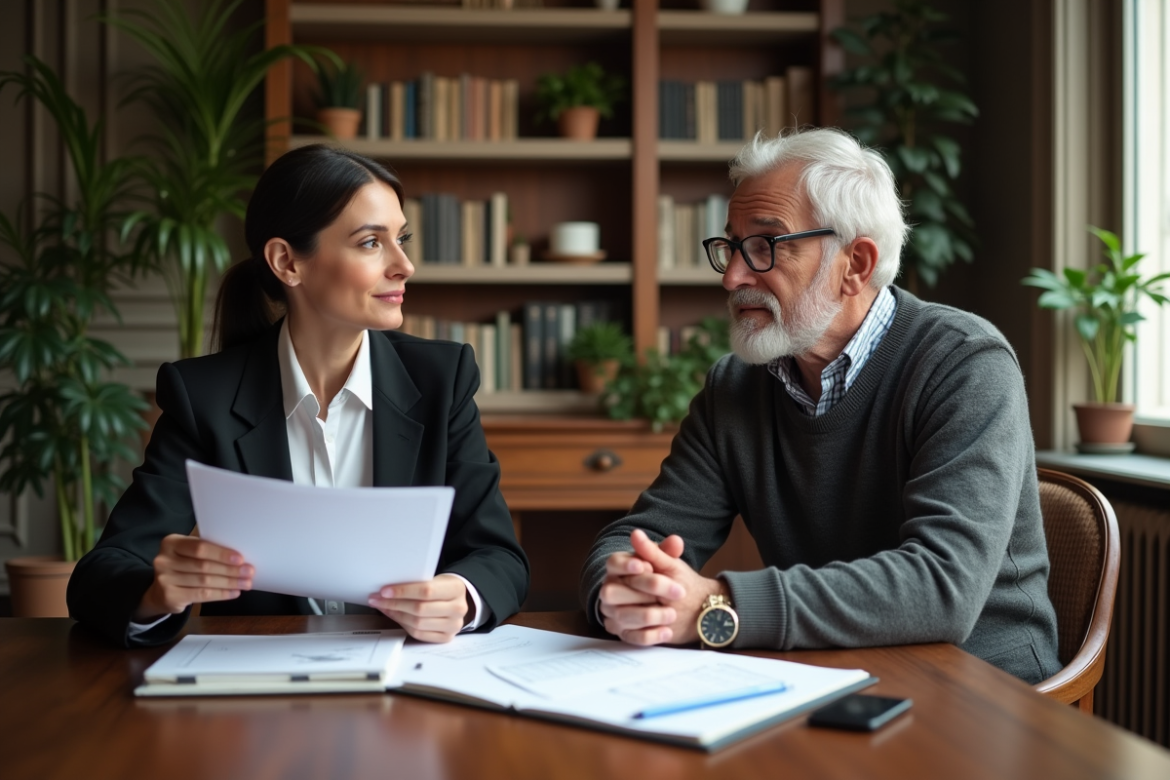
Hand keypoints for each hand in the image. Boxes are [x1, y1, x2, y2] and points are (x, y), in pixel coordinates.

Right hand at [135, 534, 251, 620]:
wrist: (160, 591)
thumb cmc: (182, 566)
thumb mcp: (188, 554)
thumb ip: (207, 552)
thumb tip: (240, 558)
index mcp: (171, 543)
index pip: (200, 547)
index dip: (221, 554)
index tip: (241, 559)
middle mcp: (164, 560)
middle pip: (204, 565)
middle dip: (230, 570)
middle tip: (249, 572)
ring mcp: (164, 579)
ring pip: (205, 581)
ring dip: (229, 582)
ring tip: (246, 583)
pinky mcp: (169, 596)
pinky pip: (201, 595)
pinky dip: (221, 594)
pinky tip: (234, 593)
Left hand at [368, 573, 469, 642]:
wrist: (457, 599)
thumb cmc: (442, 587)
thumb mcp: (435, 579)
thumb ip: (416, 583)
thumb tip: (387, 589)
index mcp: (456, 589)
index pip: (426, 591)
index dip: (403, 591)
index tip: (385, 591)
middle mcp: (458, 609)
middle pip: (419, 609)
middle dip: (394, 604)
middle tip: (378, 599)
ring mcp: (453, 625)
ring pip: (417, 623)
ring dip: (396, 615)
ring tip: (384, 607)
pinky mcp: (446, 637)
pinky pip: (419, 634)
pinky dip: (403, 625)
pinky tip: (395, 616)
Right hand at [599, 529, 725, 646]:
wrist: (685, 606)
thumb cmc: (671, 579)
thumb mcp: (669, 563)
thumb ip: (658, 550)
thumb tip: (638, 533)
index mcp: (619, 568)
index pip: (612, 563)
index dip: (625, 565)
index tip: (645, 566)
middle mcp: (611, 590)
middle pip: (612, 591)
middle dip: (646, 590)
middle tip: (677, 591)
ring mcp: (614, 613)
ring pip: (622, 615)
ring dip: (650, 615)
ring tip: (673, 613)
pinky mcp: (624, 633)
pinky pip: (631, 637)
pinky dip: (651, 635)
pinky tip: (667, 631)